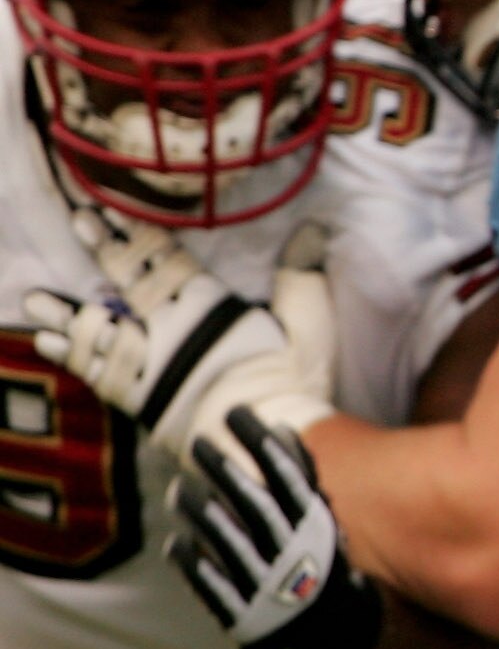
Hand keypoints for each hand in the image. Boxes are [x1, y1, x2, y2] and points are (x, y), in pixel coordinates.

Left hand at [25, 212, 335, 462]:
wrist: (261, 437)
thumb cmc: (291, 381)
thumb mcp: (310, 322)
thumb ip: (302, 275)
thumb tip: (313, 227)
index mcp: (209, 305)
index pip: (166, 259)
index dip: (137, 233)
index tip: (108, 211)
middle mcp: (170, 327)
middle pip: (129, 280)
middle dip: (104, 249)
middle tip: (77, 222)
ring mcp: (149, 363)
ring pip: (99, 326)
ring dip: (66, 311)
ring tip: (36, 298)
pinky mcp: (139, 398)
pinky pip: (94, 371)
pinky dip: (70, 355)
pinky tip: (50, 342)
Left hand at [167, 407, 383, 648]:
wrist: (339, 639)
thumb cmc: (323, 569)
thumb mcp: (322, 524)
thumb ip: (301, 481)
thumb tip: (281, 430)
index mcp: (320, 532)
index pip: (289, 477)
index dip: (261, 443)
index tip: (237, 414)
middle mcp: (295, 556)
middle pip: (254, 505)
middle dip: (225, 470)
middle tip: (199, 441)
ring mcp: (268, 587)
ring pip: (229, 542)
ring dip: (200, 513)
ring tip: (178, 489)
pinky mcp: (245, 617)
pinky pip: (214, 587)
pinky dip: (193, 565)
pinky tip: (175, 543)